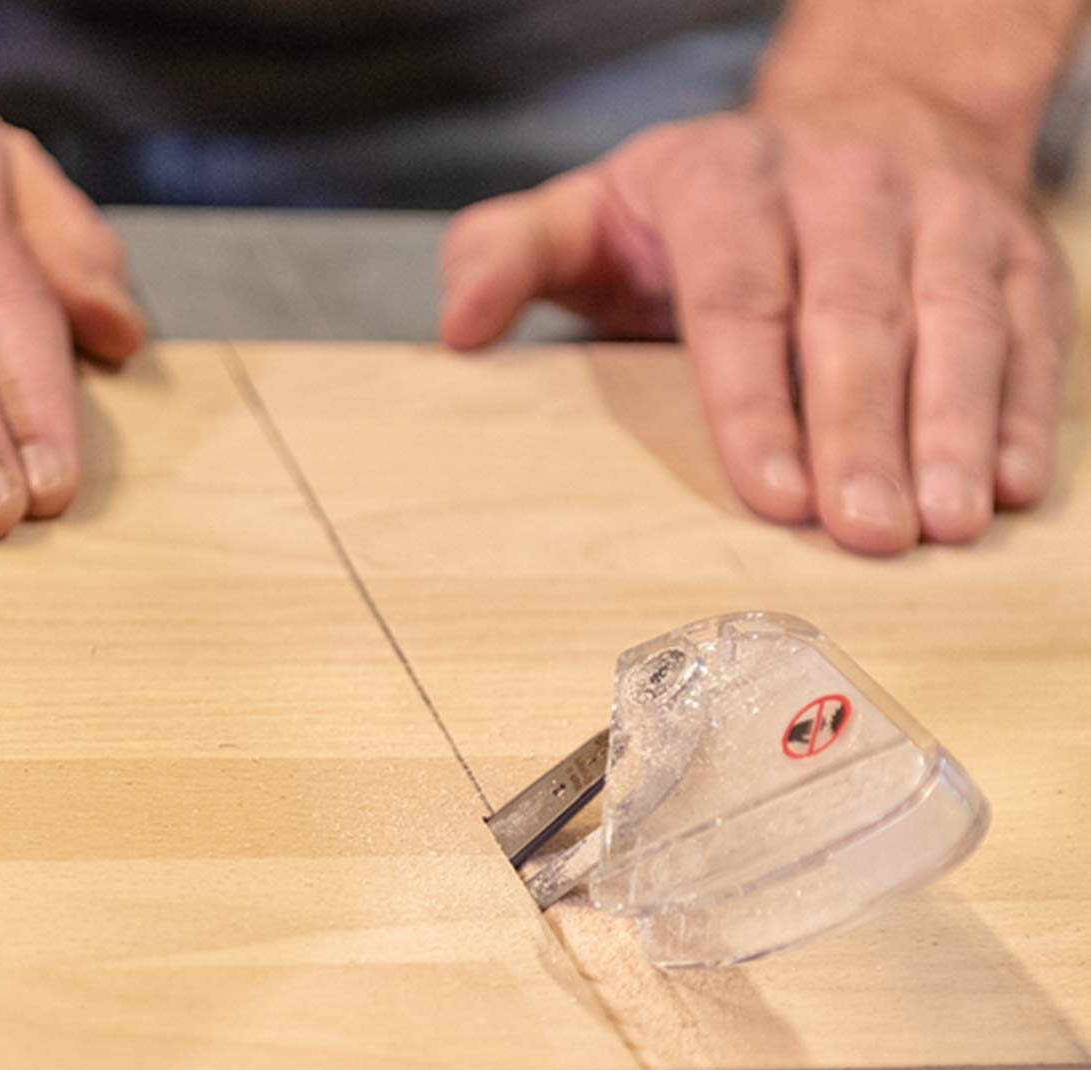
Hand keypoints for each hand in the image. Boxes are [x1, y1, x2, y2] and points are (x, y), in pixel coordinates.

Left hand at [438, 96, 1072, 554]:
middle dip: (862, 433)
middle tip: (862, 535)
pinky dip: (1025, 407)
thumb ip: (510, 257)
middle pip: (855, 317)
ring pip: (955, 321)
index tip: (769, 494)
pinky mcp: (1011, 250)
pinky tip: (1012, 484)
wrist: (857, 118)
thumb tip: (456, 328)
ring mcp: (938, 214)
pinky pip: (1030, 329)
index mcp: (727, 184)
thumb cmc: (703, 208)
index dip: (756, 401)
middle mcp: (842, 187)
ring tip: (948, 524)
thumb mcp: (590, 214)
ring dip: (954, 428)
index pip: (740, 299)